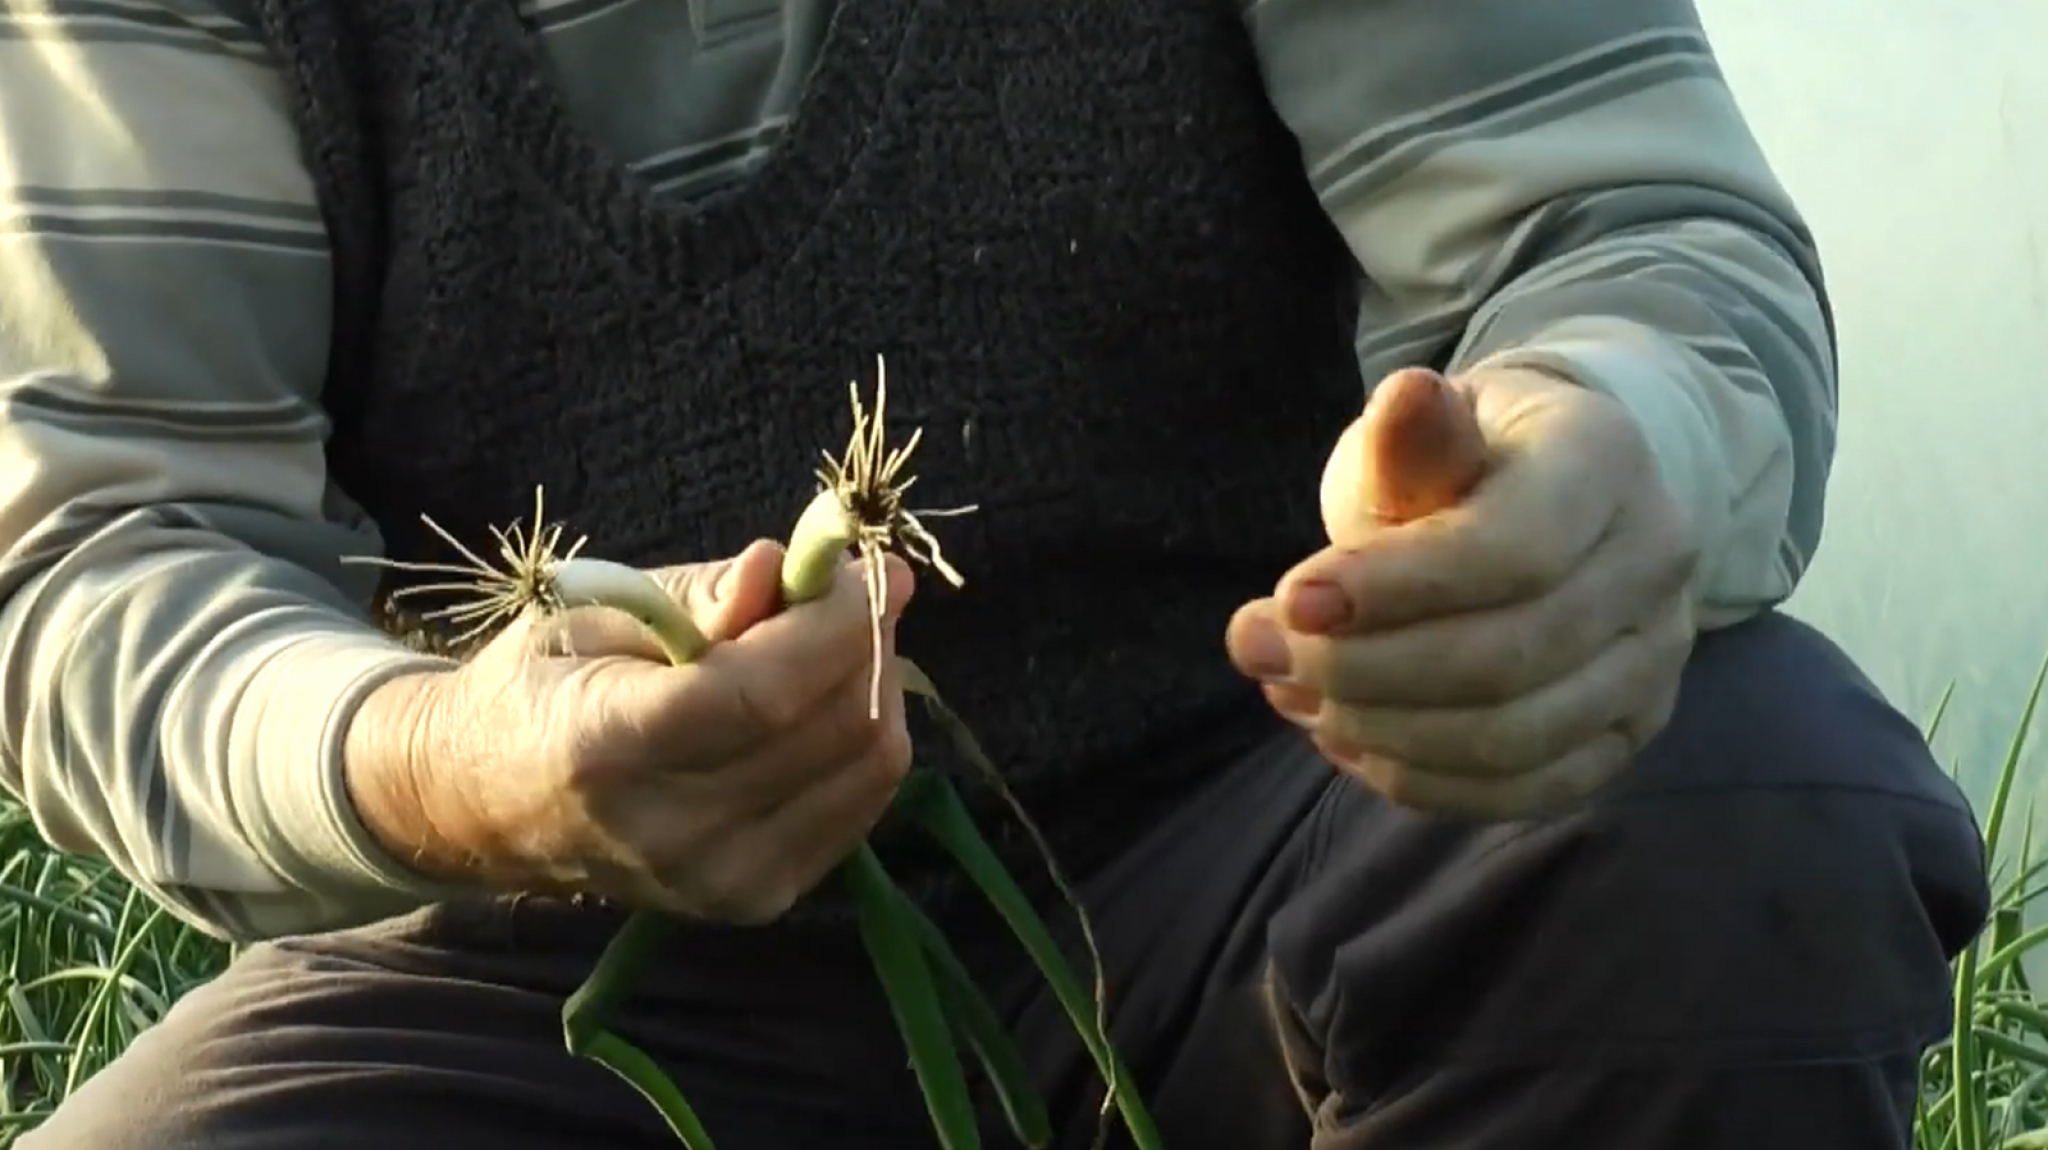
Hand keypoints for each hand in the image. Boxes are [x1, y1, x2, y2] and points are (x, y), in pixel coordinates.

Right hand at [346, 539, 915, 922]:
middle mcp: (669, 831)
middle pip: (833, 730)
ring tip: (830, 646)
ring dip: (876, 688)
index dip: (836, 626)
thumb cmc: (543, 684)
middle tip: (852, 593)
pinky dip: (862, 743)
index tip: (873, 567)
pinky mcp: (754, 902)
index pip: (763, 693)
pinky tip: (820, 707)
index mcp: (608, 747)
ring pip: (867, 767)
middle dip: (868, 642)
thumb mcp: (595, 612)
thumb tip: (791, 564)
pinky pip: (861, 806)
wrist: (486, 803)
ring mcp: (718, 881)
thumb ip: (701, 594)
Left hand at [1225, 366, 1699, 819]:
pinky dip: (1423, 779)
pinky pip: (1527, 789)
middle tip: (1264, 653)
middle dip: (1366, 670)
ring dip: (1382, 730)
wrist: (1548, 501)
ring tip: (1293, 692)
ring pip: (1515, 737)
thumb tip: (1403, 398)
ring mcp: (1655, 659)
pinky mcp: (1628, 732)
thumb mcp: (1433, 428)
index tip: (1290, 599)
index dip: (1396, 587)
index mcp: (1608, 462)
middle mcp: (1656, 562)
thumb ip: (1413, 437)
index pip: (1513, 549)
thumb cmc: (1468, 461)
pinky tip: (1347, 739)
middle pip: (1509, 658)